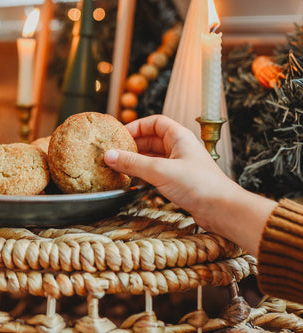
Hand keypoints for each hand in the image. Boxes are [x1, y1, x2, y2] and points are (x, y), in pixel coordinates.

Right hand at [104, 115, 275, 254]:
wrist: (222, 210)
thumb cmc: (199, 185)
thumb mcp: (160, 171)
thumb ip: (133, 163)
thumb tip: (109, 155)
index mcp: (179, 137)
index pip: (155, 122)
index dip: (137, 126)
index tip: (120, 135)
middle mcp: (180, 148)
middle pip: (152, 139)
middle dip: (134, 145)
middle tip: (116, 152)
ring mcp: (180, 165)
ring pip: (154, 157)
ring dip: (138, 160)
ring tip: (120, 166)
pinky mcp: (180, 181)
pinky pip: (157, 172)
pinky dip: (144, 174)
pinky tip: (134, 181)